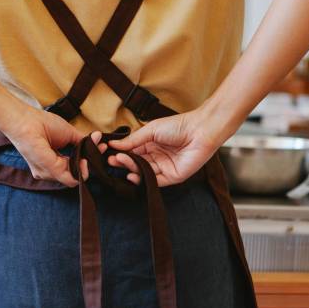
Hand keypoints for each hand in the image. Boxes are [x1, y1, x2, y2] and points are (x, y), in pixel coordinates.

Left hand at [0, 105, 94, 186]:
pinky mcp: (49, 171)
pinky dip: (80, 171)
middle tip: (100, 151)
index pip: (73, 167)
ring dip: (85, 167)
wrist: (27, 121)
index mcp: (53, 161)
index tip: (101, 149)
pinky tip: (84, 160)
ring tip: (89, 154)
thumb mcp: (69, 133)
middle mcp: (49, 170)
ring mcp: (47, 172)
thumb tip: (98, 141)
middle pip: (74, 174)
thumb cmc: (42, 124)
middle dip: (89, 164)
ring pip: (73, 178)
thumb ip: (83, 141)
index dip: (88, 160)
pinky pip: (70, 179)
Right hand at [106, 108, 223, 186]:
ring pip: (143, 173)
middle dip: (123, 162)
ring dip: (130, 168)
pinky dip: (142, 180)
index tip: (108, 153)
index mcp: (151, 145)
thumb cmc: (178, 126)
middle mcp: (156, 157)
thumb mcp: (150, 130)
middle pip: (136, 164)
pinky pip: (154, 181)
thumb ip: (132, 140)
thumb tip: (113, 144)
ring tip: (120, 162)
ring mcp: (164, 168)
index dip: (121, 153)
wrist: (200, 130)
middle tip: (111, 160)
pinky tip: (132, 175)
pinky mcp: (172, 177)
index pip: (132, 152)